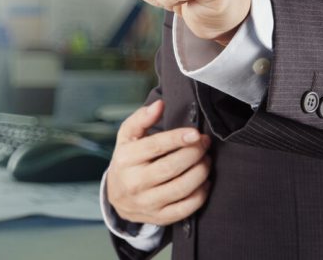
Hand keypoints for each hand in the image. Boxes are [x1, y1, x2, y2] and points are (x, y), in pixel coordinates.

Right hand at [106, 100, 211, 225]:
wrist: (117, 197)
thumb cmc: (127, 161)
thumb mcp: (127, 137)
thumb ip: (142, 118)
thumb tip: (159, 104)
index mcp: (126, 159)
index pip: (155, 147)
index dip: (178, 139)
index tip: (196, 133)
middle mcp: (134, 182)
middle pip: (171, 167)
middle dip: (194, 153)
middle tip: (205, 144)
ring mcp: (146, 202)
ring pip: (182, 188)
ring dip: (201, 172)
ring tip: (206, 160)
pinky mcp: (159, 217)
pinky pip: (186, 208)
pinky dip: (201, 194)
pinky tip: (205, 181)